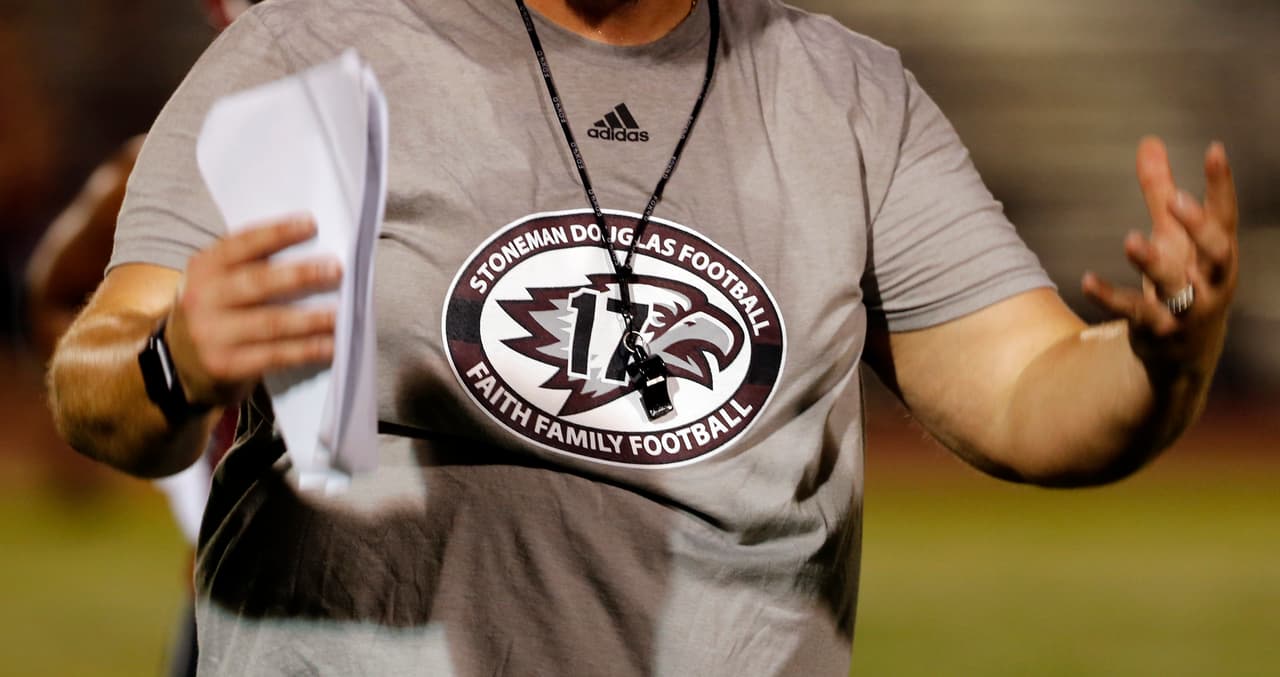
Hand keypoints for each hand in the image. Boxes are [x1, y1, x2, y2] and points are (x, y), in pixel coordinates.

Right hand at [166, 215, 342, 405]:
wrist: (180, 360)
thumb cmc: (216, 310)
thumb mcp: (218, 280)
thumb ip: (251, 264)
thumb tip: (315, 250)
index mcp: (205, 268)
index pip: (242, 244)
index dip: (276, 233)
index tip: (310, 223)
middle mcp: (204, 298)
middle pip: (257, 283)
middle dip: (299, 275)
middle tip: (335, 269)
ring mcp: (213, 334)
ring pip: (270, 323)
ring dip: (311, 319)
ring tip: (340, 313)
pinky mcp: (227, 365)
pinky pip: (275, 356)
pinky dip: (307, 350)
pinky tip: (331, 345)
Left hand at [1082, 137, 1238, 374]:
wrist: (1181, 355)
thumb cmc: (1182, 281)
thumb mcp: (1172, 236)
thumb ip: (1159, 191)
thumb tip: (1149, 142)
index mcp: (1216, 255)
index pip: (1225, 217)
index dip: (1222, 185)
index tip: (1214, 150)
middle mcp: (1212, 282)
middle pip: (1216, 252)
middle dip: (1198, 227)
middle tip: (1175, 200)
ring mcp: (1188, 310)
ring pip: (1174, 285)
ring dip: (1153, 262)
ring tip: (1130, 240)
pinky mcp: (1159, 331)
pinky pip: (1134, 313)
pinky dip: (1110, 297)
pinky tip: (1085, 280)